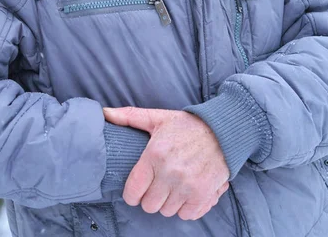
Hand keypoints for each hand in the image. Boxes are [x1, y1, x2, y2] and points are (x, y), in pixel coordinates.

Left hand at [103, 107, 229, 220]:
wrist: (223, 130)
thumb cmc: (187, 125)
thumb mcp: (157, 118)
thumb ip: (129, 117)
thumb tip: (104, 113)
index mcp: (155, 155)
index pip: (133, 191)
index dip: (132, 193)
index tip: (137, 188)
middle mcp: (170, 173)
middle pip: (149, 206)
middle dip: (150, 197)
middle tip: (157, 184)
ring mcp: (187, 186)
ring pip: (167, 211)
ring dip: (168, 201)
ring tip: (173, 185)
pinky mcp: (203, 195)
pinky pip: (187, 215)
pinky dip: (186, 207)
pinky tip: (187, 192)